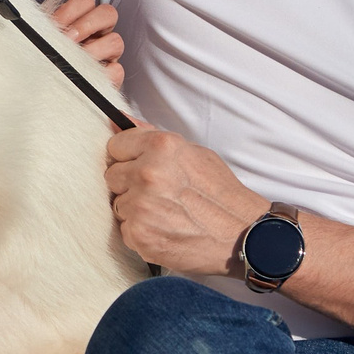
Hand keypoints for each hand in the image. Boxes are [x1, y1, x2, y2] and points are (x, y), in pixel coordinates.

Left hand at [48, 0, 125, 87]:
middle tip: (68, 39)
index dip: (72, 9)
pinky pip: (117, 70)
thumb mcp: (40, 40)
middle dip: (86, 25)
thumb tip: (43, 25)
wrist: (39, 86)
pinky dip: (103, 73)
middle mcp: (97, 33)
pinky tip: (85, 77)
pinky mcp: (111, 75)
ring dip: (95, 49)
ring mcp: (107, 53)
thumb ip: (44, 29)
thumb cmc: (41, 60)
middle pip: (108, 14)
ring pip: (116, 41)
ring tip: (74, 61)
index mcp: (80, 19)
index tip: (55, 22)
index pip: (85, 1)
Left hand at [104, 127, 271, 276]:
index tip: (138, 166)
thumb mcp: (193, 153)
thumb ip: (151, 137)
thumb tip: (116, 119)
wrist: (241, 234)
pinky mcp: (139, 235)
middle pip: (112, 175)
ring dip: (134, 209)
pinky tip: (164, 229)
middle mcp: (148, 174)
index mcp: (161, 147)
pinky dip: (140, 232)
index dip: (127, 157)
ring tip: (165, 212)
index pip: (115, 145)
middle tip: (157, 193)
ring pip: (118, 204)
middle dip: (129, 184)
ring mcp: (141, 206)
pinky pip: (124, 229)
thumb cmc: (220, 194)